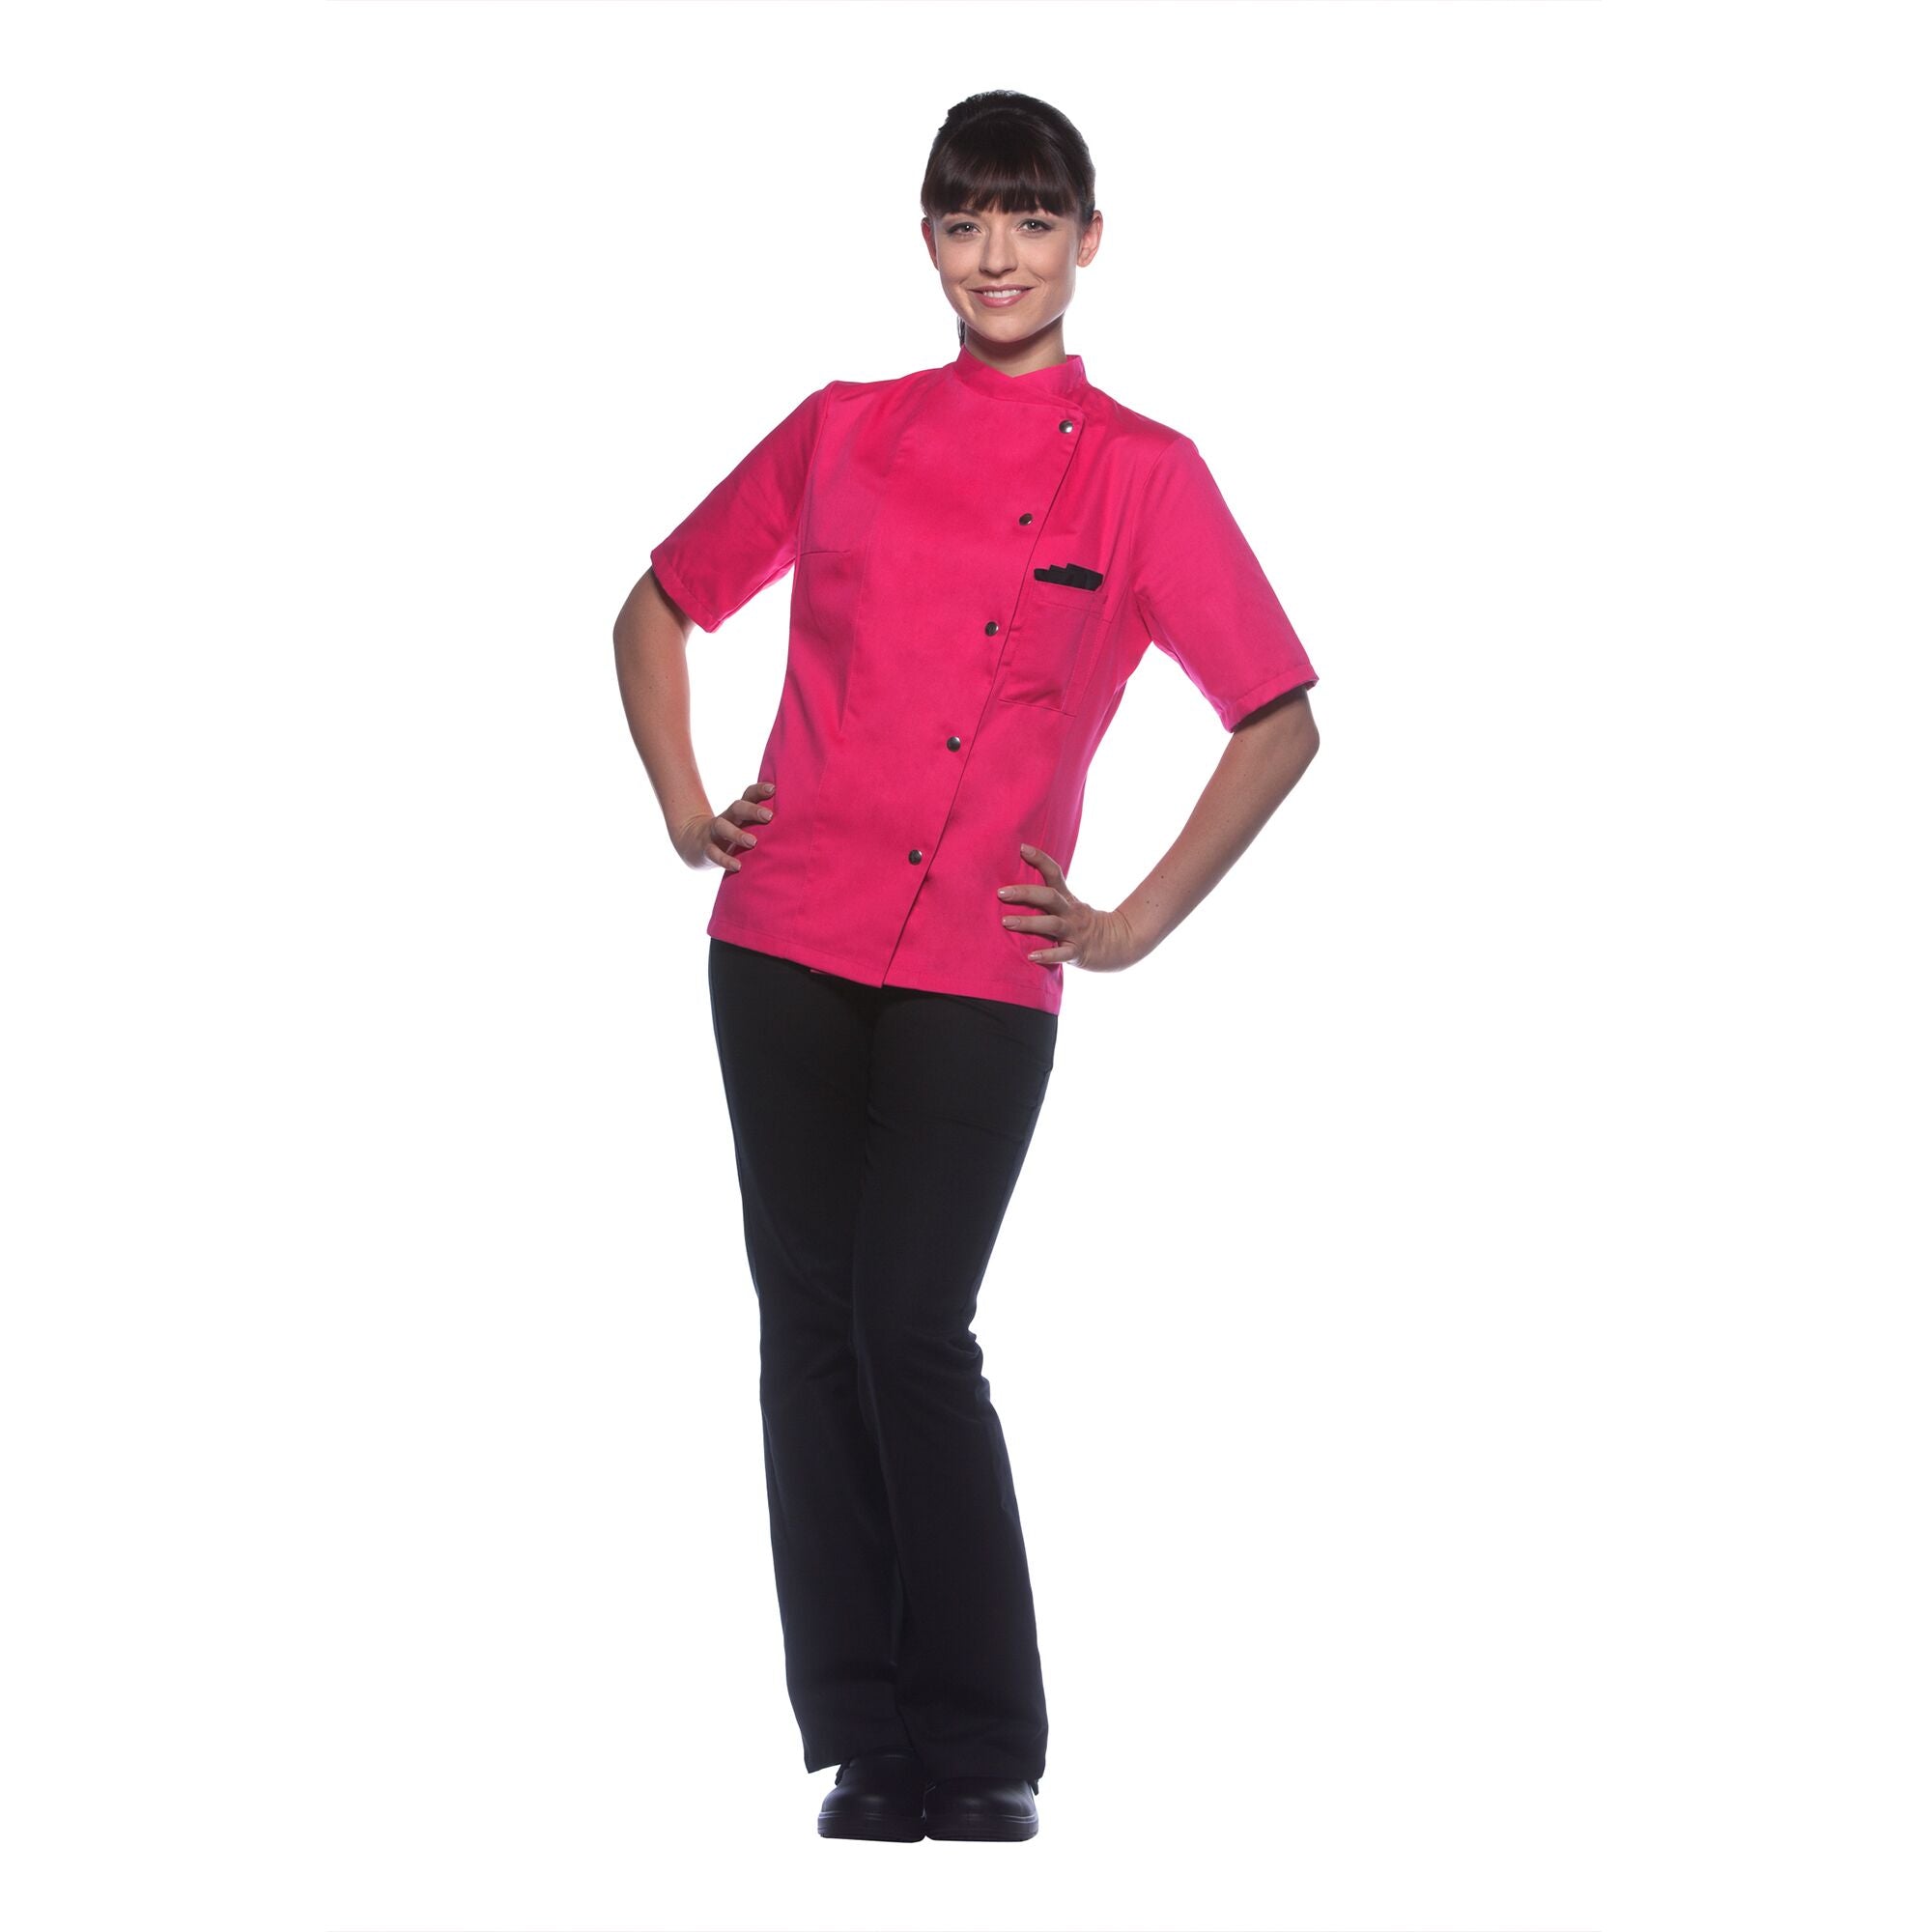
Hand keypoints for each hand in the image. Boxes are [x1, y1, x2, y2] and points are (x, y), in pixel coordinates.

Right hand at [673, 781, 774, 871]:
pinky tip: (737, 866)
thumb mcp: (744, 827)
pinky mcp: (705, 849)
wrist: (694, 845)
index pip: (748, 795)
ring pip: (723, 827)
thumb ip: (763, 826)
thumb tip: (798, 829)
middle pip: (737, 807)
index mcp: (738, 812)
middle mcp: (727, 818)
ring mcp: (714, 833)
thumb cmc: (731, 837)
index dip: (759, 790)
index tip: (774, 788)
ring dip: (737, 834)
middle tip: (769, 816)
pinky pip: (714, 853)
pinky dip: (725, 859)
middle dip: (752, 810)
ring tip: (753, 842)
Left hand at [996, 842, 1142, 972]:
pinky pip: (1062, 953)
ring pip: (1051, 924)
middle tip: (1001, 893)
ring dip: (1028, 922)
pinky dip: (1047, 955)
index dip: (1039, 859)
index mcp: (1067, 899)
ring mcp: (1074, 931)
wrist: (1119, 943)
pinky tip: (1031, 956)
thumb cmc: (1083, 924)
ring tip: (1006, 922)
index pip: (1054, 873)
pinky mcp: (1078, 951)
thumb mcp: (1070, 906)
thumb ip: (1047, 900)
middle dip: (1024, 893)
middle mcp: (1070, 912)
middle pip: (1049, 897)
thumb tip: (1014, 889)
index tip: (1021, 848)